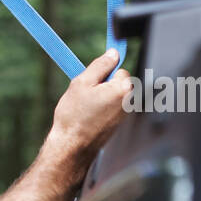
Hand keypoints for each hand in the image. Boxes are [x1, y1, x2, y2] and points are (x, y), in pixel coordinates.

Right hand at [48, 48, 132, 166]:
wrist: (72, 147)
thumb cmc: (74, 115)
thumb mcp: (82, 82)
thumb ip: (101, 65)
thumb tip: (114, 53)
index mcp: (123, 90)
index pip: (120, 69)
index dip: (104, 72)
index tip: (92, 78)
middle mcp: (128, 103)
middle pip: (119, 82)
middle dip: (104, 84)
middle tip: (86, 93)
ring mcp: (124, 116)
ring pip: (113, 95)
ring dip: (101, 96)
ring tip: (85, 106)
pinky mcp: (118, 125)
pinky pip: (111, 107)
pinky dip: (101, 107)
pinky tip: (88, 115)